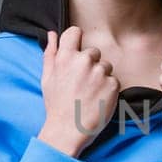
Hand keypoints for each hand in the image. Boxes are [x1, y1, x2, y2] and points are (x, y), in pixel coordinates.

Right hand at [37, 26, 119, 156]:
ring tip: (89, 93)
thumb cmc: (56, 104)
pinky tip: (98, 99)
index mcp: (66, 57)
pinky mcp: (113, 84)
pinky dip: (108, 89)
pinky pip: (113, 80)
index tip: (77, 52)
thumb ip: (50, 53)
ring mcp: (100, 72)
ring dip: (100, 77)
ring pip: (105, 66)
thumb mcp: (47, 78)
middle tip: (82, 84)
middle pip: (94, 52)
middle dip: (90, 64)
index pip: (75, 32)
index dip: (76, 40)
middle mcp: (84, 61)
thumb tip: (51, 34)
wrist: (68, 130)